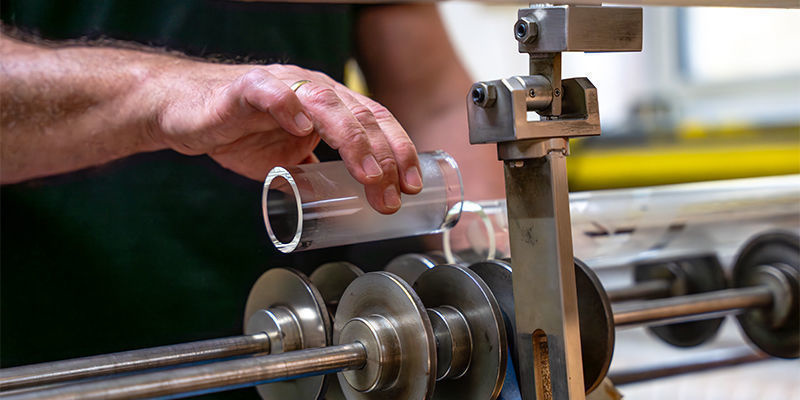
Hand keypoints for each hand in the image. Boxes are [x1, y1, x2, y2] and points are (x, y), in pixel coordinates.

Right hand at [150, 63, 421, 213]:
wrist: (184, 112)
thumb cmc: (237, 129)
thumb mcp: (286, 160)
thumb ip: (314, 176)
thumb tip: (341, 207)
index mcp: (329, 105)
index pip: (375, 122)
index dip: (399, 151)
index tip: (413, 185)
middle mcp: (312, 90)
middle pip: (361, 115)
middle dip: (385, 156)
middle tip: (395, 193)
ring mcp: (281, 86)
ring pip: (327, 104)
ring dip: (353, 140)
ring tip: (368, 172)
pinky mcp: (246, 89)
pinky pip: (271, 93)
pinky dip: (288, 105)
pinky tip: (301, 127)